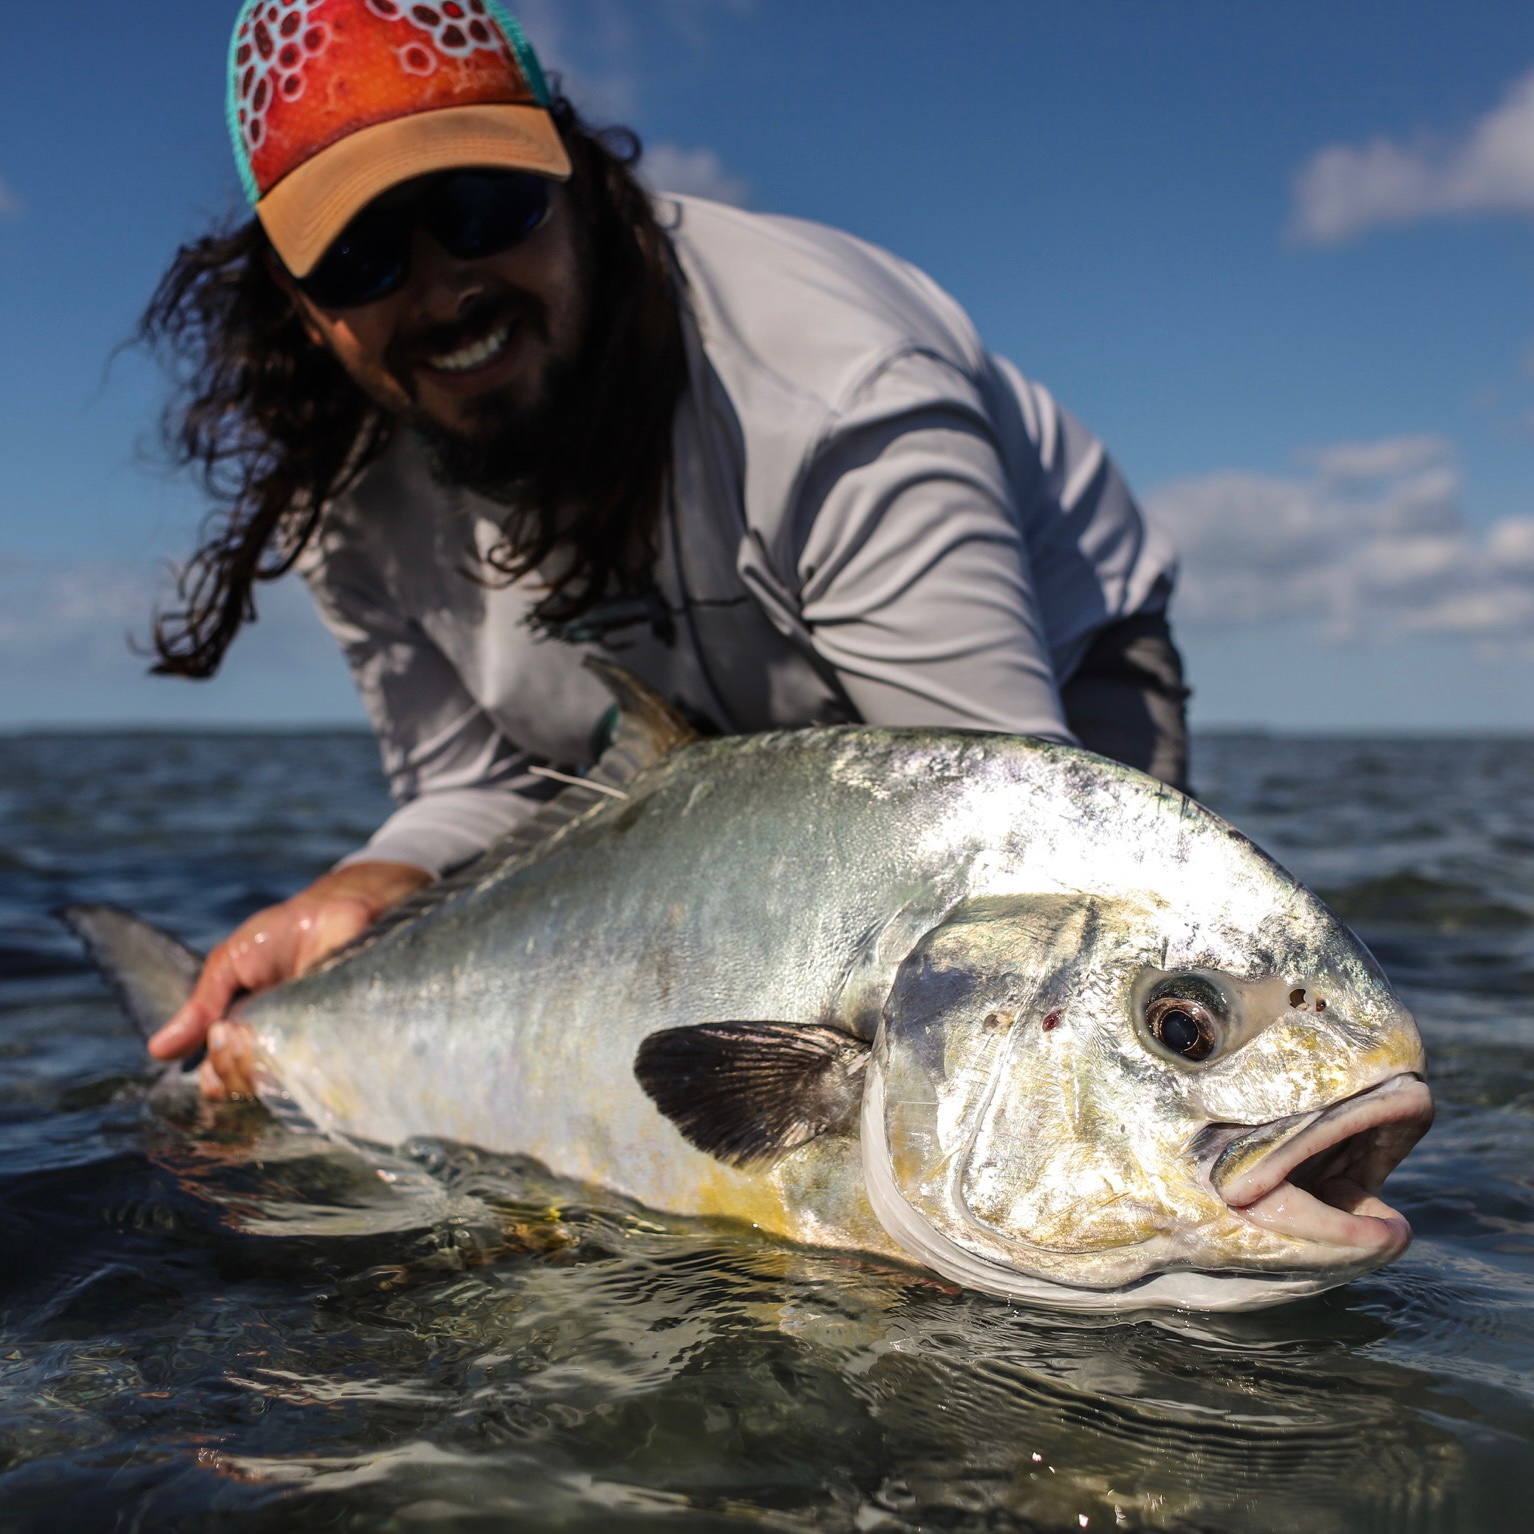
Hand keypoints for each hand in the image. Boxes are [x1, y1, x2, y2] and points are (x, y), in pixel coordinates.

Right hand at [147, 860, 432, 1098]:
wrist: (339, 908)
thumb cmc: (281, 934)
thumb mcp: (230, 963)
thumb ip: (200, 1007)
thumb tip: (157, 1051)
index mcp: (245, 1035)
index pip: (222, 1078)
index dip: (216, 1072)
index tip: (219, 1039)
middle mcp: (277, 1050)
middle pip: (246, 1087)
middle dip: (233, 1064)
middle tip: (237, 1030)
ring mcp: (310, 1050)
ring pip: (279, 1086)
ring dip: (260, 1064)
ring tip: (258, 1030)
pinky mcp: (343, 1044)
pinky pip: (322, 1075)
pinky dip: (303, 1064)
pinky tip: (296, 1039)